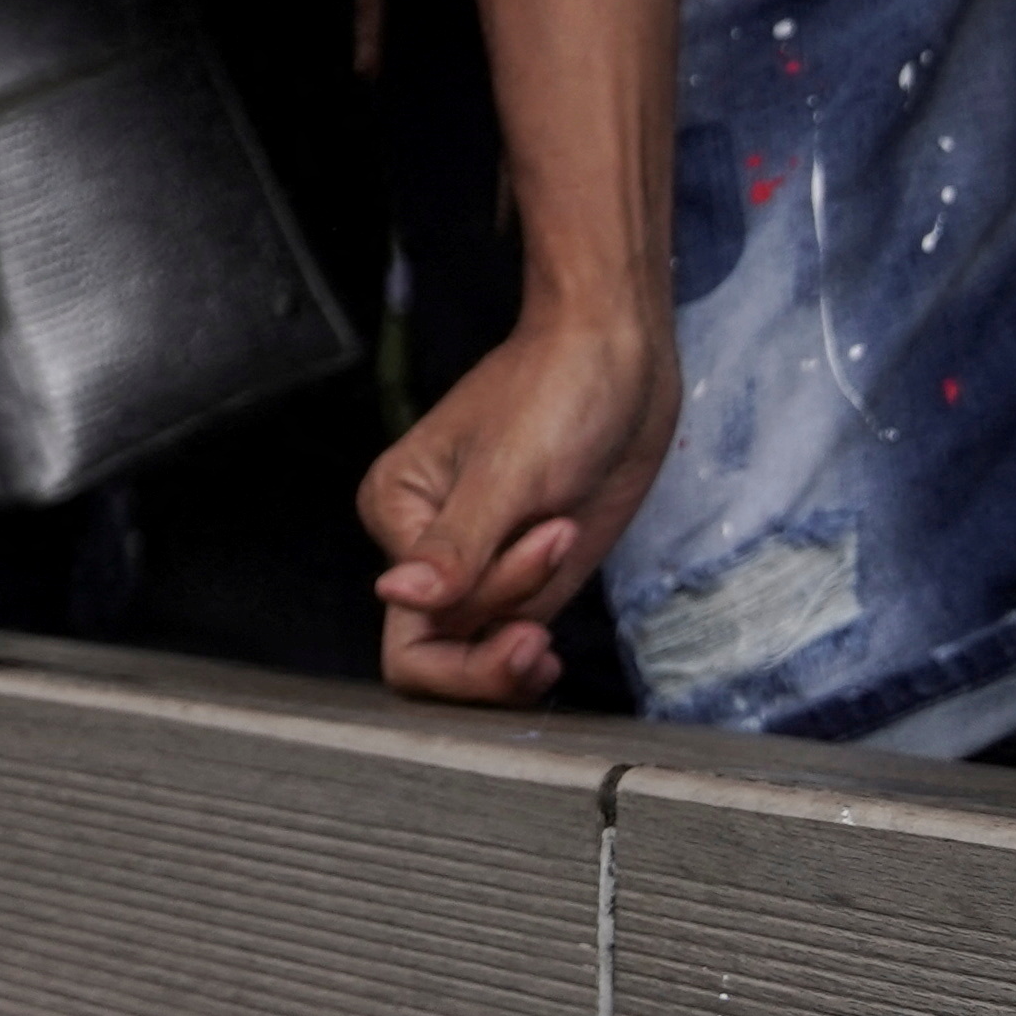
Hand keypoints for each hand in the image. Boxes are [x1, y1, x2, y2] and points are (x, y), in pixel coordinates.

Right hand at [358, 309, 677, 705]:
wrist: (619, 359)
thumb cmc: (557, 391)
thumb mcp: (509, 470)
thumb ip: (456, 545)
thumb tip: (396, 594)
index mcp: (397, 513)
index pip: (412, 627)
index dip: (476, 622)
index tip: (534, 594)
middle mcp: (424, 548)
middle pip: (435, 656)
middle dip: (493, 653)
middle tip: (544, 640)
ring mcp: (477, 567)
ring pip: (477, 656)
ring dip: (526, 632)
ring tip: (562, 551)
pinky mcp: (524, 576)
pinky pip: (509, 642)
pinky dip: (531, 656)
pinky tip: (553, 648)